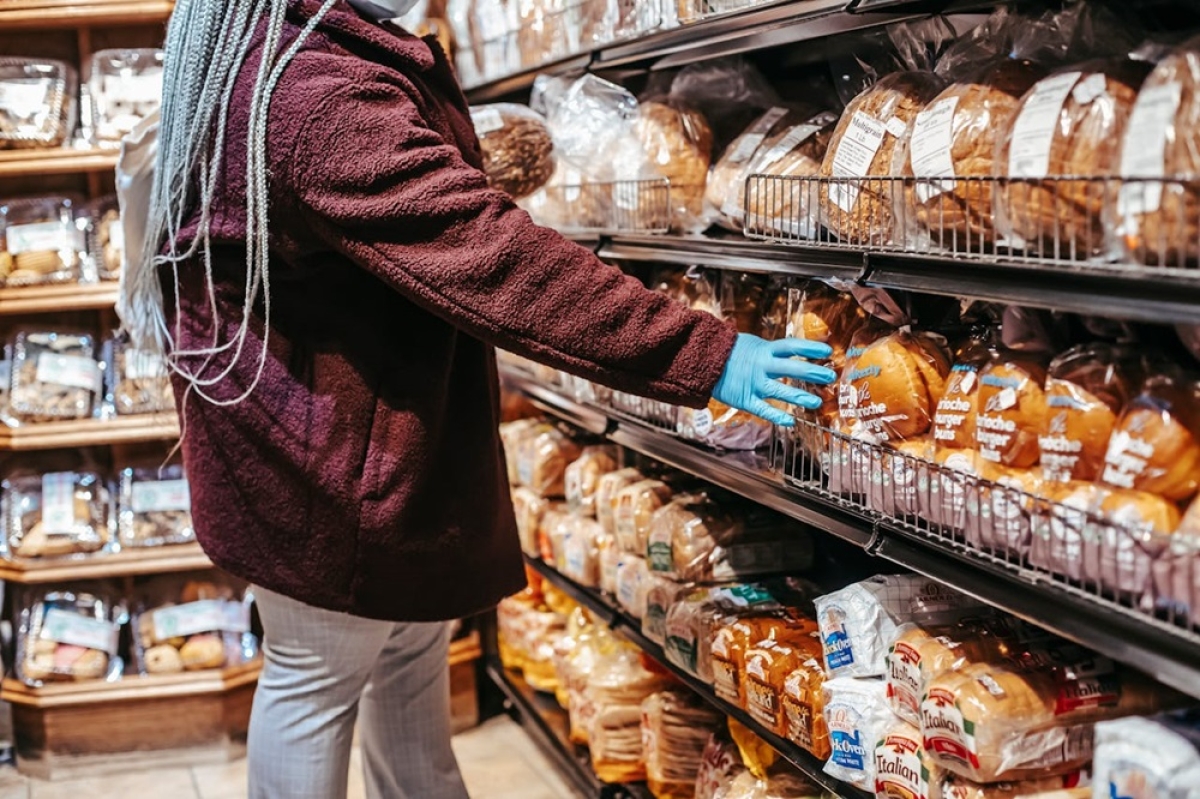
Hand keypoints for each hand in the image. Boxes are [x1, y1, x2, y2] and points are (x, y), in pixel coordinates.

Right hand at [712, 334, 836, 426]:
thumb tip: (791, 350)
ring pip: (780, 390)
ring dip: (799, 396)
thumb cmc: (728, 352)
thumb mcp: (750, 343)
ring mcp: (753, 383)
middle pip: (791, 368)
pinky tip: (791, 421)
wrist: (702, 362)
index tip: (827, 351)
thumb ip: (770, 350)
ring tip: (817, 402)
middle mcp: (761, 366)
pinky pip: (763, 409)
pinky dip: (776, 415)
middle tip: (830, 376)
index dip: (810, 348)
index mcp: (763, 350)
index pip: (791, 346)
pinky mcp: (744, 399)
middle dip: (812, 372)